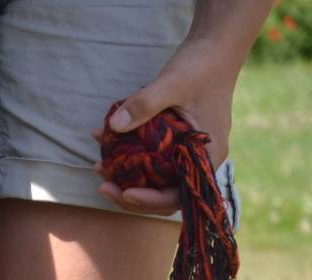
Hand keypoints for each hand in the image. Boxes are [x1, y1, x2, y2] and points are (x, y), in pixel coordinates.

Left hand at [95, 43, 236, 214]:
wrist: (214, 45)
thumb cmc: (202, 64)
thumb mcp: (172, 82)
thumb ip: (144, 104)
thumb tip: (112, 128)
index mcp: (208, 154)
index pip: (179, 195)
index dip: (150, 200)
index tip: (125, 191)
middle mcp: (199, 158)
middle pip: (163, 193)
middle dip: (130, 194)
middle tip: (102, 185)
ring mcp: (187, 150)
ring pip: (154, 178)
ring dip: (124, 177)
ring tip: (97, 167)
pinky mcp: (175, 140)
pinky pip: (149, 157)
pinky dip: (127, 155)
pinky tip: (103, 139)